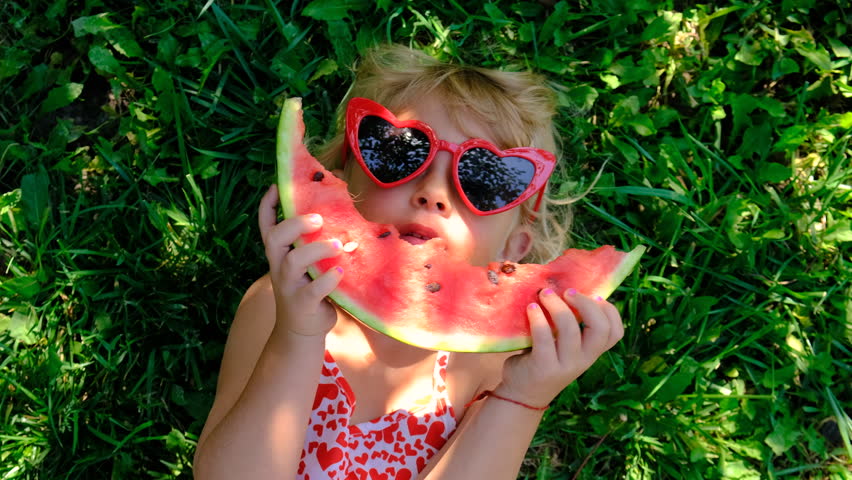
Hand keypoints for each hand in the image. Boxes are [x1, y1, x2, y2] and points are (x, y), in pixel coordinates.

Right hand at [258, 185, 342, 336]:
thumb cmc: (308, 286)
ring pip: (294, 261)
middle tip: (318, 218)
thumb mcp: (306, 262)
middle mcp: (279, 266)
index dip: (268, 205)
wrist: (300, 330)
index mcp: (279, 253)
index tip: (277, 185)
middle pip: (275, 238)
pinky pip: (313, 290)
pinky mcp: (303, 304)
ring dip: (317, 249)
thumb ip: (313, 241)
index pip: (266, 225)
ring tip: (338, 245)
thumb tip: (335, 211)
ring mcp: (289, 285)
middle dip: (295, 224)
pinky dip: (328, 279)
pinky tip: (341, 272)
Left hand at [496, 289, 623, 407]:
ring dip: (557, 306)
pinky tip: (531, 308)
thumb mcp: (562, 345)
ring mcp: (564, 365)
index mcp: (590, 353)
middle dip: (586, 304)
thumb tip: (565, 287)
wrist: (522, 393)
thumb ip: (569, 325)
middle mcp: (583, 360)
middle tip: (568, 292)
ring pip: (570, 330)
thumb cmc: (542, 359)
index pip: (615, 333)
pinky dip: (538, 318)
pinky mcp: (543, 367)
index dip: (610, 311)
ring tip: (543, 294)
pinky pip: (544, 337)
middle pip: (600, 329)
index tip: (594, 296)